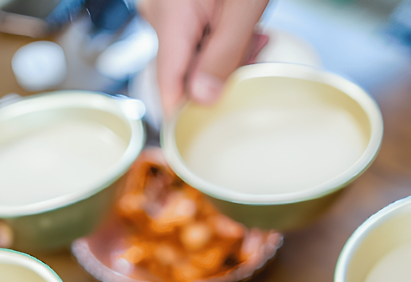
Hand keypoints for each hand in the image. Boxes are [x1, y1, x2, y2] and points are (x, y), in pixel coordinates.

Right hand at [140, 0, 268, 114]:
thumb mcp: (243, 8)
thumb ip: (224, 55)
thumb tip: (203, 99)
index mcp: (169, 16)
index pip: (167, 85)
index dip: (183, 117)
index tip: (200, 139)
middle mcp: (157, 14)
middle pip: (183, 73)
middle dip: (220, 77)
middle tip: (253, 57)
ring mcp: (164, 11)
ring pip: (191, 58)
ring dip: (224, 58)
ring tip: (252, 37)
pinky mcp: (174, 8)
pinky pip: (193, 39)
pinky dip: (218, 42)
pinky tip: (240, 30)